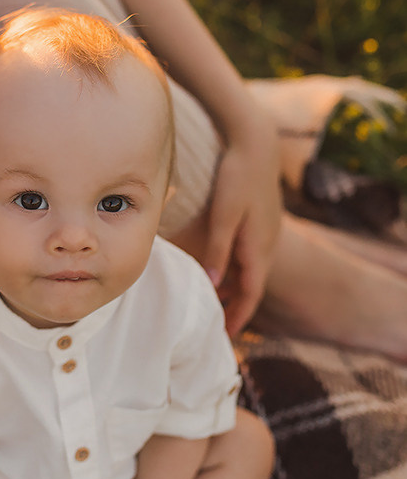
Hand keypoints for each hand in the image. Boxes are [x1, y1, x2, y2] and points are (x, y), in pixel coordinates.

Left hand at [203, 121, 281, 336]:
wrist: (257, 143)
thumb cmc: (237, 177)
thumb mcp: (223, 217)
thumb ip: (217, 251)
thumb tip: (212, 285)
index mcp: (258, 249)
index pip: (250, 294)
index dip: (238, 316)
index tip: (225, 335)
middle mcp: (267, 244)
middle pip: (250, 285)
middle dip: (235, 306)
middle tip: (216, 323)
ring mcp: (267, 232)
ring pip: (250, 269)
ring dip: (235, 286)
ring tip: (215, 300)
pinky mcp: (262, 220)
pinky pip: (249, 254)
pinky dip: (236, 267)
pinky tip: (221, 266)